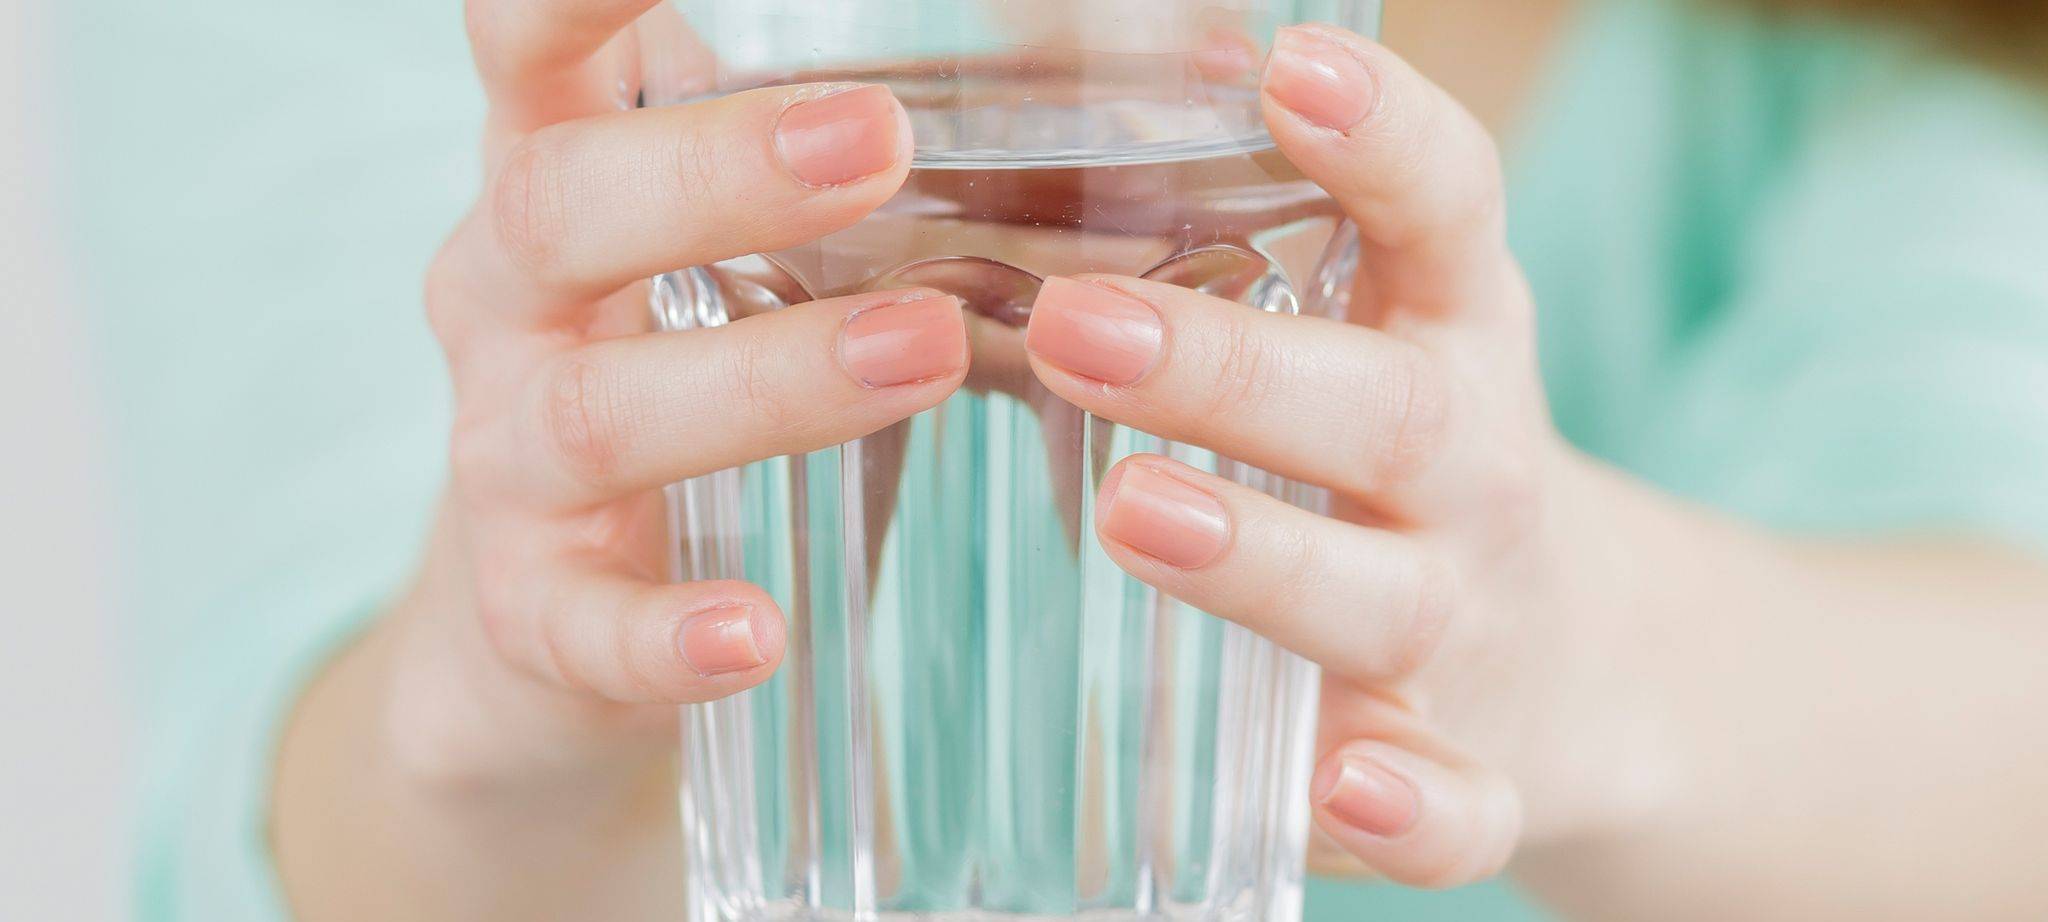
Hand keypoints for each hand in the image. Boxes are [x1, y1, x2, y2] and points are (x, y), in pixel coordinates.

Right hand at [274, 2, 968, 917]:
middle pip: (562, 205)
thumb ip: (893, 173)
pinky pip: (581, 622)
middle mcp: (510, 299)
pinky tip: (756, 632)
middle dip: (716, 172)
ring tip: (926, 349)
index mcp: (564, 177)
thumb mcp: (755, 257)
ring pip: (597, 410)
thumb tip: (1198, 69)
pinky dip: (666, 629)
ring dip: (763, 379)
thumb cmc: (700, 378)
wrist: (551, 623)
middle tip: (877, 144)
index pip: (527, 45)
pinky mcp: (531, 611)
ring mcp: (508, 460)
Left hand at [1024, 24, 1638, 887]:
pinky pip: (1455, 807)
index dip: (1383, 135)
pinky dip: (1409, 807)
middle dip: (1232, 370)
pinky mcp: (1477, 774)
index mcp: (1447, 334)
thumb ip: (1224, 267)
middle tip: (1078, 329)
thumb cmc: (1412, 470)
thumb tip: (1016, 147)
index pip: (1443, 210)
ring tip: (1134, 516)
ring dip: (1264, 558)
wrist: (1591, 674)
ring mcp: (1474, 625)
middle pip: (1378, 409)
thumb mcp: (1366, 341)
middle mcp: (1471, 468)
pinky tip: (1343, 784)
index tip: (1290, 67)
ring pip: (1383, 597)